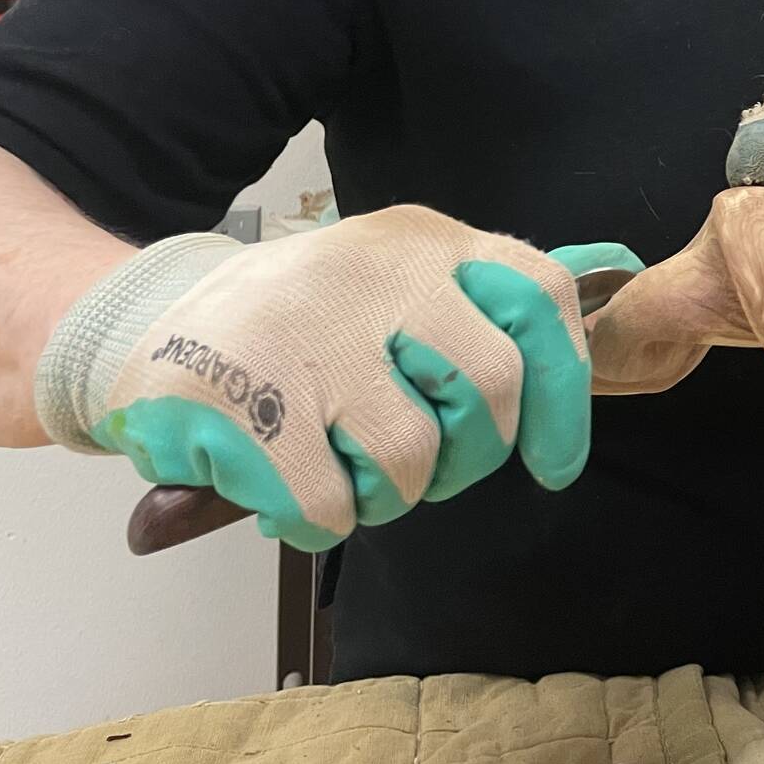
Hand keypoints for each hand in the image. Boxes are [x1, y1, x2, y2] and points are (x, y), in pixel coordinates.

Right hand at [32, 205, 640, 550]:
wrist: (150, 322)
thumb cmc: (305, 322)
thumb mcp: (398, 283)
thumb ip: (485, 306)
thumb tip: (614, 283)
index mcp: (425, 242)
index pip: (541, 295)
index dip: (565, 387)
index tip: (556, 460)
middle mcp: (377, 273)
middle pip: (492, 388)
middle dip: (473, 456)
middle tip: (430, 469)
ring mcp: (310, 334)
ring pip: (415, 456)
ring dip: (390, 493)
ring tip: (345, 467)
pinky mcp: (246, 403)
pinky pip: (333, 505)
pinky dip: (320, 521)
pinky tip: (290, 493)